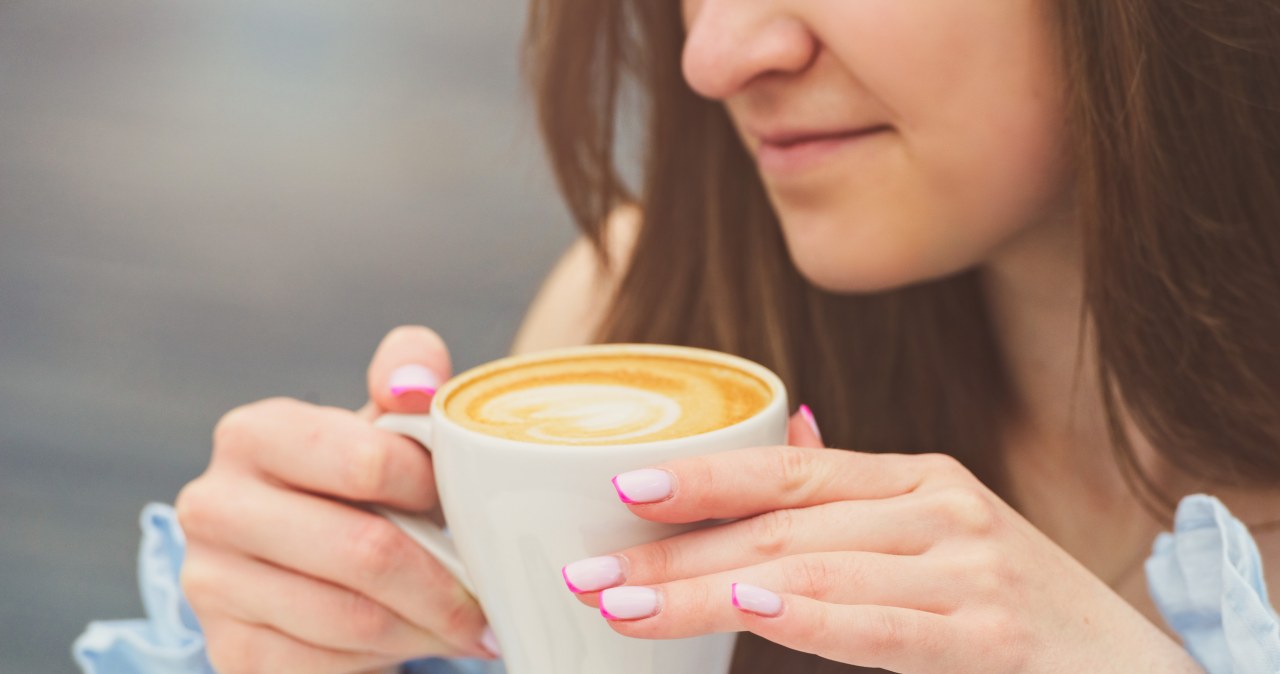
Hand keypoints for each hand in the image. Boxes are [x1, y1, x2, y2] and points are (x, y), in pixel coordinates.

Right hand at [176, 326, 495, 673]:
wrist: (306, 558)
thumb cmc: (360, 483)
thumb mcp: (384, 423)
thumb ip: (408, 375)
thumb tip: (418, 381)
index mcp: (253, 434)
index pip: (367, 463)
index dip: (432, 489)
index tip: (465, 503)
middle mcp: (215, 506)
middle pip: (364, 552)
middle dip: (445, 581)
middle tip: (493, 594)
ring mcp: (212, 585)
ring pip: (354, 620)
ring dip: (429, 628)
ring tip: (472, 624)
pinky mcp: (231, 652)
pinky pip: (330, 667)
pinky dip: (391, 659)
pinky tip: (422, 642)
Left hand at [561, 410, 1202, 673]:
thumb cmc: (1015, 609)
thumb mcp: (942, 535)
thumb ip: (859, 499)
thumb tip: (796, 428)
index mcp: (919, 481)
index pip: (791, 469)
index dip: (704, 476)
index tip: (621, 489)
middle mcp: (941, 511)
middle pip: (781, 525)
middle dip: (675, 552)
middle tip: (589, 571)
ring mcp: (968, 571)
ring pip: (811, 571)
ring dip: (706, 592)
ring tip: (624, 605)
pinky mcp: (989, 636)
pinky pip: (881, 626)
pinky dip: (814, 617)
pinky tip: (753, 610)